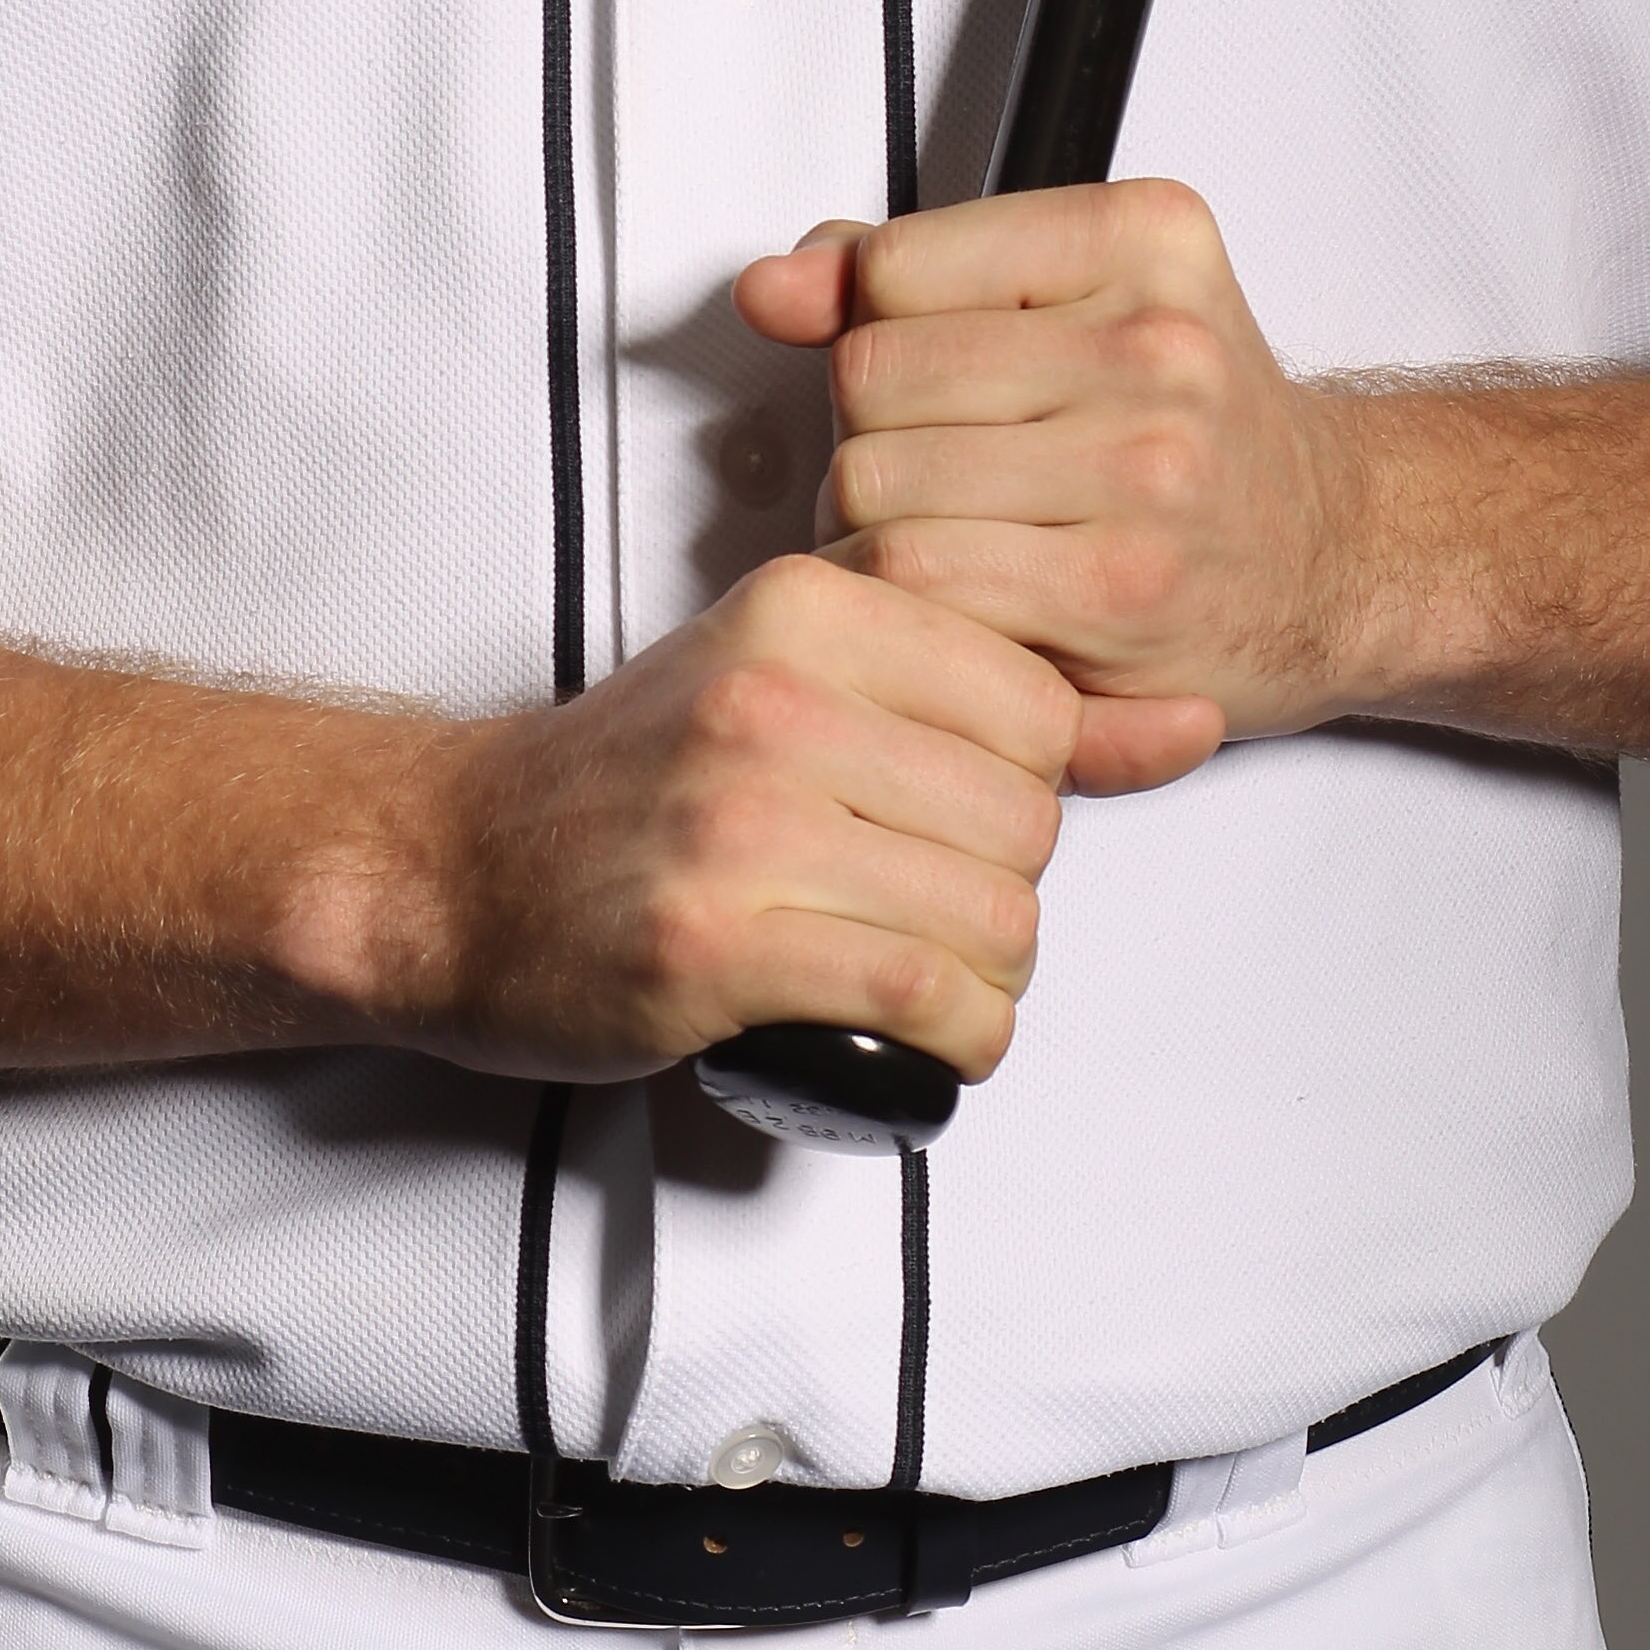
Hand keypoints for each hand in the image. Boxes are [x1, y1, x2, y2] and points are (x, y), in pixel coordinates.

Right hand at [390, 557, 1078, 1088]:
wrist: (454, 869)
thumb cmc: (640, 781)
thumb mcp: (802, 683)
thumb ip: (988, 696)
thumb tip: (1195, 721)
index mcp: (804, 606)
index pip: (1039, 704)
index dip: (1026, 783)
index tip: (955, 814)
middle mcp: (774, 698)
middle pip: (1025, 822)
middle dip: (1009, 890)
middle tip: (934, 909)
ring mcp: (738, 823)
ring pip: (993, 919)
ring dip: (987, 980)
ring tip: (926, 974)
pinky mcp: (713, 947)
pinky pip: (925, 1003)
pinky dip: (956, 1043)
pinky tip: (922, 1039)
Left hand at [735, 184, 1372, 797]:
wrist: (1333, 557)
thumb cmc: (1191, 430)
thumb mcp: (1073, 298)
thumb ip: (908, 276)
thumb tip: (771, 287)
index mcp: (1141, 236)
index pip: (893, 266)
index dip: (874, 330)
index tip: (928, 373)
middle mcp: (1156, 342)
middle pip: (870, 379)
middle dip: (866, 436)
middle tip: (933, 470)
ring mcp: (1146, 467)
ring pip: (875, 484)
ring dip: (870, 527)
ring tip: (942, 533)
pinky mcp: (1120, 590)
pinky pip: (919, 579)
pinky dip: (903, 599)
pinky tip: (958, 594)